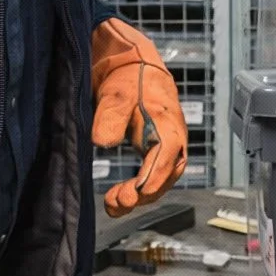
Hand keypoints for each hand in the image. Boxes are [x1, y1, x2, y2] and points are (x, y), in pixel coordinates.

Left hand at [91, 17, 186, 216]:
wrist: (134, 71)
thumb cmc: (130, 80)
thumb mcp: (117, 93)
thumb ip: (111, 116)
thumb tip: (102, 140)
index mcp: (168, 124)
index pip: (167, 154)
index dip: (154, 175)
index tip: (139, 192)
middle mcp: (173, 141)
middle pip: (166, 174)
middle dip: (144, 193)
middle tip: (119, 202)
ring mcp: (165, 150)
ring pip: (159, 181)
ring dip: (139, 196)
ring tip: (113, 205)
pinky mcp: (154, 155)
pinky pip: (151, 178)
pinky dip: (136, 191)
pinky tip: (118, 198)